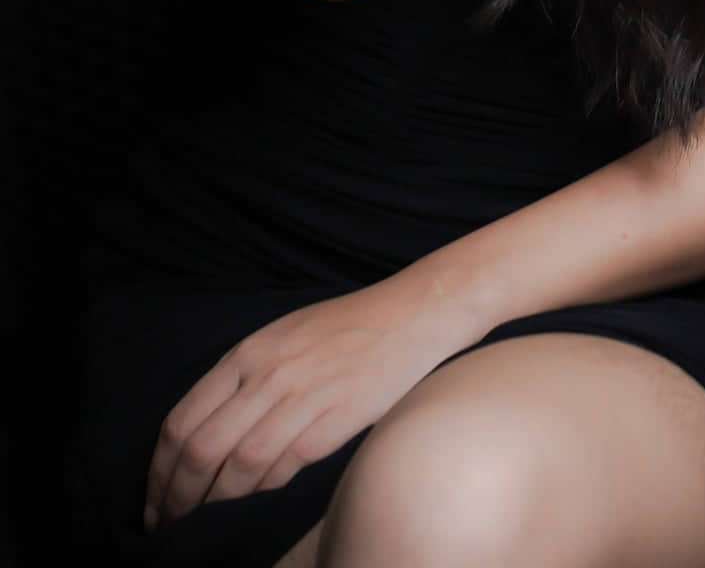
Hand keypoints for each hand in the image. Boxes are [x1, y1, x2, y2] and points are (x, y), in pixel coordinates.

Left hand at [142, 273, 482, 529]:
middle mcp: (267, 375)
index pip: (181, 421)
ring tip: (201, 528)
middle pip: (201, 451)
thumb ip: (243, 378)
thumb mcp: (281, 337)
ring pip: (238, 468)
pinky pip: (283, 469)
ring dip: (213, 506)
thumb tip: (204, 436)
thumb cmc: (344, 327)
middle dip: (176, 499)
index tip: (154, 499)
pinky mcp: (334, 422)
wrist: (411, 314)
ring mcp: (301, 398)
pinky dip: (261, 492)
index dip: (159, 471)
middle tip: (167, 527)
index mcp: (248, 353)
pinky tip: (253, 503)